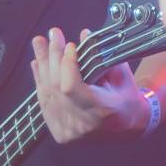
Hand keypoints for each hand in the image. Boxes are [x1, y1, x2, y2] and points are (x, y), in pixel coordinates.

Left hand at [32, 27, 145, 144]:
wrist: (127, 127)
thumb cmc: (127, 100)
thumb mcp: (122, 77)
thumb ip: (103, 56)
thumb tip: (84, 34)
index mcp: (100, 111)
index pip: (72, 88)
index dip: (67, 64)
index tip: (71, 45)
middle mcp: (81, 123)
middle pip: (55, 87)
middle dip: (52, 57)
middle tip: (53, 34)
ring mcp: (67, 130)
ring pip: (46, 92)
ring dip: (42, 65)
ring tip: (39, 42)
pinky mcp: (59, 131)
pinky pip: (44, 102)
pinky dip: (40, 80)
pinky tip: (37, 62)